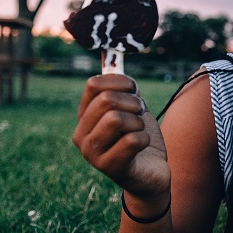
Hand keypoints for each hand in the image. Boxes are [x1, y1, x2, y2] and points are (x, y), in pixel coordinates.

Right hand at [72, 74, 170, 201]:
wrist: (151, 174)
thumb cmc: (140, 140)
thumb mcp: (132, 110)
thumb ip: (123, 89)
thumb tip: (113, 58)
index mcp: (84, 118)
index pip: (94, 85)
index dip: (120, 82)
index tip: (134, 91)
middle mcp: (81, 135)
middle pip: (106, 101)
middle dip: (133, 103)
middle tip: (141, 114)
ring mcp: (92, 153)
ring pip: (117, 119)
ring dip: (138, 122)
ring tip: (140, 131)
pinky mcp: (109, 167)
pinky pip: (132, 140)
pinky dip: (145, 139)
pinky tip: (142, 147)